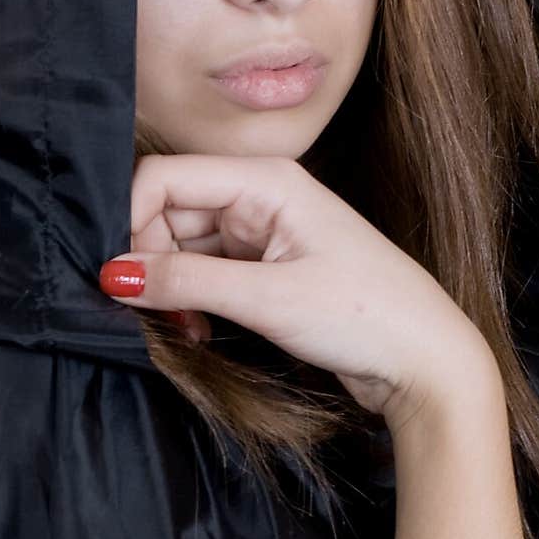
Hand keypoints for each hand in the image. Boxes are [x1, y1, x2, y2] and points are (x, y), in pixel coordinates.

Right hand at [100, 154, 496, 434]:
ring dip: (171, 288)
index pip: (163, 177)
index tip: (124, 280)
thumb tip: (113, 274)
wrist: (425, 361)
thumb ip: (186, 282)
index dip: (131, 224)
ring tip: (187, 331)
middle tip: (157, 315)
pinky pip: (204, 271)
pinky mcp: (264, 266)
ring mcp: (262, 230)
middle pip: (167, 210)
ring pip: (182, 245)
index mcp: (265, 178)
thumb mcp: (268, 298)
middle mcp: (260, 194)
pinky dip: (192, 300)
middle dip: (150, 262)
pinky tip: (200, 331)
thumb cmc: (364, 315)